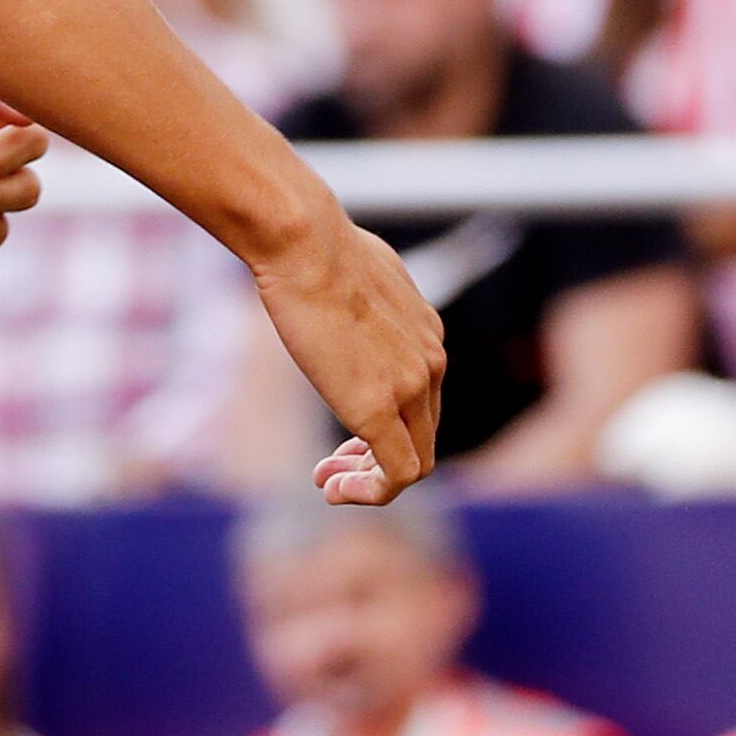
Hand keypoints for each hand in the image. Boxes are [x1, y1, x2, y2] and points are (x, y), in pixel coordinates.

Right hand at [250, 207, 444, 501]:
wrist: (305, 244)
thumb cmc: (312, 244)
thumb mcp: (351, 268)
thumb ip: (357, 295)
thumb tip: (332, 283)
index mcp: (425, 334)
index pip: (421, 399)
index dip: (387, 423)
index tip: (347, 434)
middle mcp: (430, 363)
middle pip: (422, 434)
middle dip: (375, 457)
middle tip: (332, 467)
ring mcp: (412, 388)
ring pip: (414, 460)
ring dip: (371, 479)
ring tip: (330, 484)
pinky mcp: (380, 409)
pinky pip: (398, 473)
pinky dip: (371, 491)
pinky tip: (334, 490)